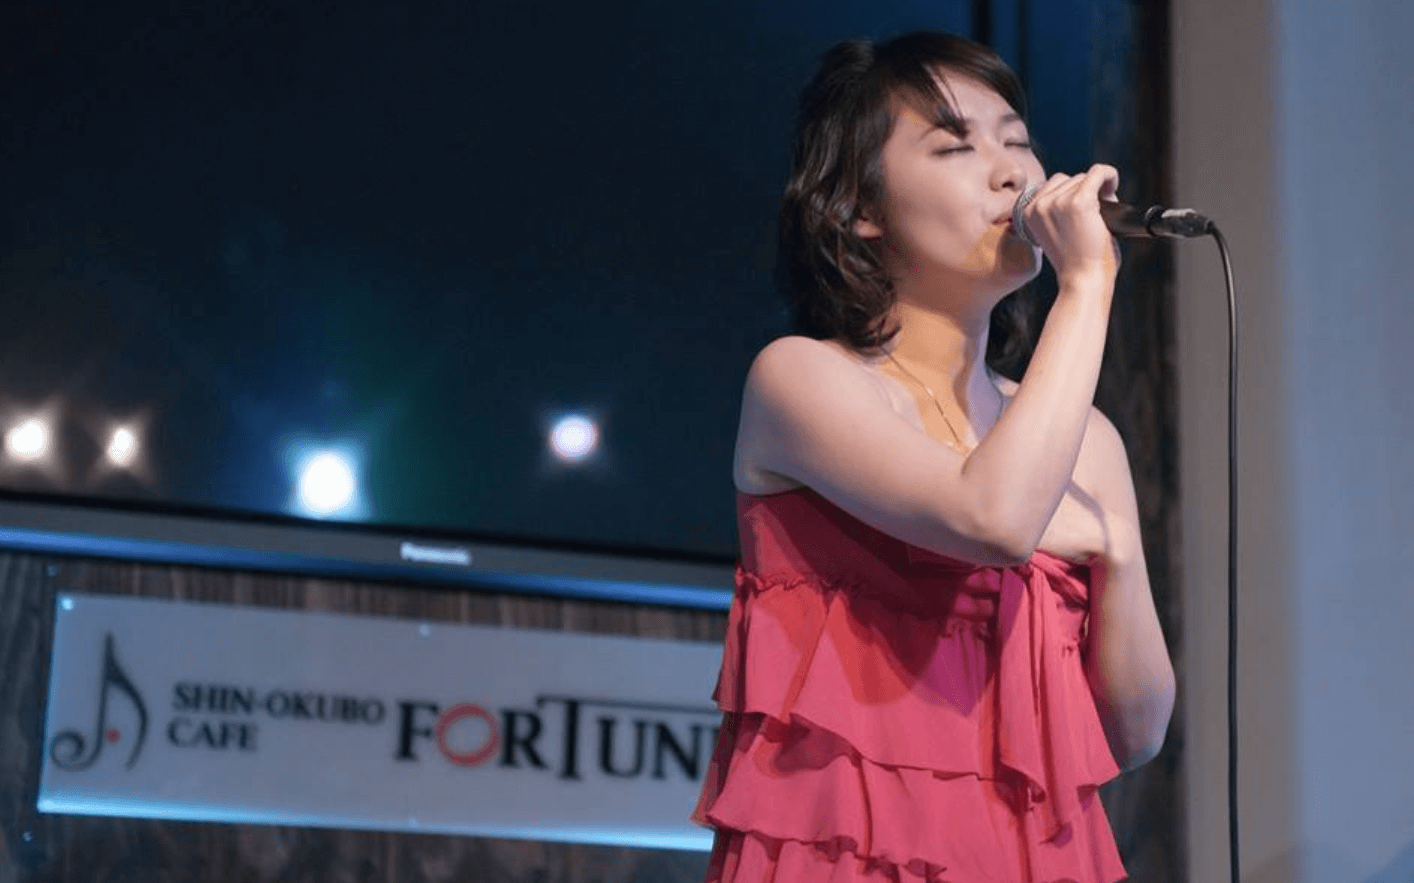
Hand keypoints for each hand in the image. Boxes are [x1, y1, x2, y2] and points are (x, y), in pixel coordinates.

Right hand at [1018, 164, 1121, 287]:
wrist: (1083, 280)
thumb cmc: (1076, 262)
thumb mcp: (1056, 232)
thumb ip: (1060, 209)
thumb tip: (1088, 181)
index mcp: (1028, 212)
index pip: (1052, 187)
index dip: (1071, 195)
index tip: (1081, 214)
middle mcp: (1039, 205)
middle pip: (1068, 179)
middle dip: (1084, 193)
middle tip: (1093, 219)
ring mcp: (1058, 202)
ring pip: (1083, 178)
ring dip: (1096, 191)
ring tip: (1099, 216)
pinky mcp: (1079, 202)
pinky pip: (1099, 172)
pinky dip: (1110, 175)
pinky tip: (1114, 185)